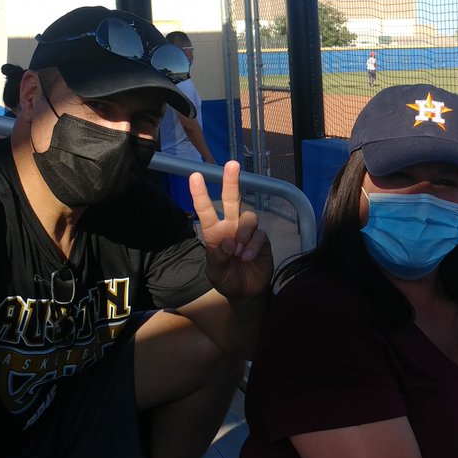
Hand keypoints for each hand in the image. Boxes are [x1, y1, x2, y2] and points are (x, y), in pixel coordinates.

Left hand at [190, 161, 273, 301]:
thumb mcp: (215, 273)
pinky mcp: (262, 239)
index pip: (206, 210)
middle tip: (231, 164)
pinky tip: (247, 258)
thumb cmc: (227, 279)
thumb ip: (218, 258)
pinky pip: (259, 235)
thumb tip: (227, 242)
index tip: (195, 176)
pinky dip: (252, 246)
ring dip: (243, 233)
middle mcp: (231, 226)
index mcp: (214, 232)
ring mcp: (248, 231)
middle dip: (231, 181)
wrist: (246, 292)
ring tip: (238, 253)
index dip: (200, 193)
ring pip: (248, 217)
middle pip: (232, 199)